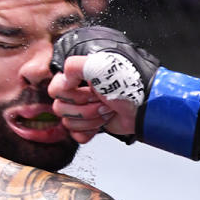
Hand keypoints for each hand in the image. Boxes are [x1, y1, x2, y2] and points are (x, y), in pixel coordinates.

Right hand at [49, 26, 156, 142]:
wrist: (144, 107)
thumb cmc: (128, 85)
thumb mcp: (99, 65)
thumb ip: (72, 65)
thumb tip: (62, 80)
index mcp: (78, 76)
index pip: (55, 90)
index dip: (71, 93)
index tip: (90, 88)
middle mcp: (79, 92)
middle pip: (60, 108)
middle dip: (85, 107)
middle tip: (103, 100)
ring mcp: (85, 110)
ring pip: (68, 122)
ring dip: (91, 118)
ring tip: (107, 110)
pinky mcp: (91, 125)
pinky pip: (76, 135)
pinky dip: (88, 132)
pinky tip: (101, 124)